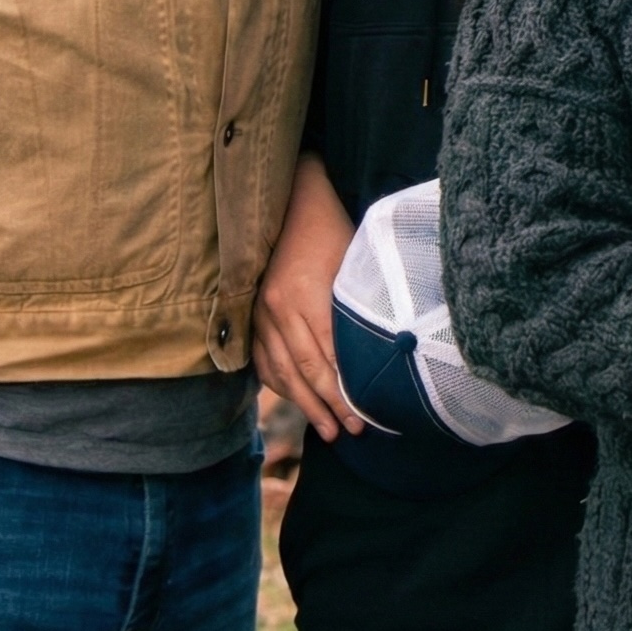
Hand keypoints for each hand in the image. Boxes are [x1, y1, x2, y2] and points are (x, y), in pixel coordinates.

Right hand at [252, 153, 361, 439]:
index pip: (331, 356)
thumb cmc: (330, 227)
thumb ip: (357, 306)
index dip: (348, 390)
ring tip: (328, 430)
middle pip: (307, 370)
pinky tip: (297, 401)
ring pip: (283, 371)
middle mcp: (279, 308)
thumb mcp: (351, 261)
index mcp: (308, 293)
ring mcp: (260, 313)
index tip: (368, 415)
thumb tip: (380, 351)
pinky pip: (263, 360)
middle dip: (331, 405)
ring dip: (306, 404)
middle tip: (352, 432)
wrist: (286, 199)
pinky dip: (281, 385)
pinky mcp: (251, 313)